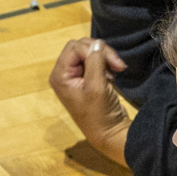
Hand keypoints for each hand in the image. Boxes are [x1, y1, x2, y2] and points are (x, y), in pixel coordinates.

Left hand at [48, 37, 129, 161]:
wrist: (108, 132)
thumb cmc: (99, 113)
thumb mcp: (96, 86)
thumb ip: (95, 62)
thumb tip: (96, 43)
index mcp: (59, 75)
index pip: (74, 47)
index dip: (95, 50)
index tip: (113, 63)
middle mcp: (63, 73)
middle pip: (82, 47)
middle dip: (101, 52)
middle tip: (118, 65)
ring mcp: (74, 75)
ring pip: (90, 52)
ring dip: (106, 58)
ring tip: (116, 72)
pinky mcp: (86, 77)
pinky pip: (95, 60)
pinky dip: (106, 63)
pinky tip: (113, 75)